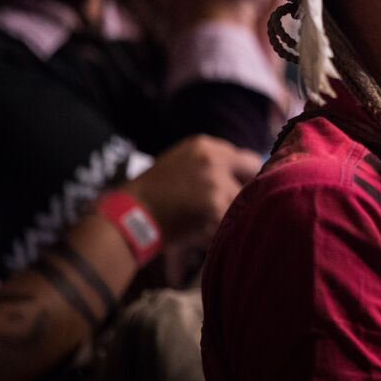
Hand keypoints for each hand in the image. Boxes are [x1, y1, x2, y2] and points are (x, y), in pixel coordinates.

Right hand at [123, 135, 261, 247]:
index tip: (247, 190)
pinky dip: (223, 230)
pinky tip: (205, 234)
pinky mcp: (215, 207)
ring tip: (215, 224)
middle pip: (252, 181)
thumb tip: (242, 174)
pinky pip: (231, 221)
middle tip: (236, 209)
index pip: (249, 159)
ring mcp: (216, 183)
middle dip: (246, 196)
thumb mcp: (179, 163)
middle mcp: (214, 160)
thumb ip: (210, 164)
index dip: (249, 178)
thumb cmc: (151, 193)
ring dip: (233, 214)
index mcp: (205, 146)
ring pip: (243, 203)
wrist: (128, 216)